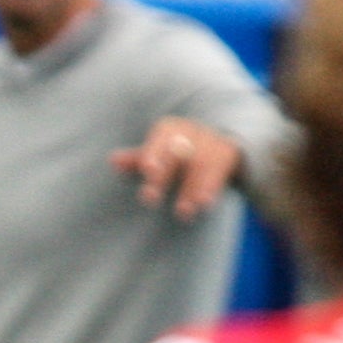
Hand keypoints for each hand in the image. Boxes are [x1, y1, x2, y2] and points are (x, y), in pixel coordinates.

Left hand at [109, 117, 241, 221]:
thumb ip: (137, 160)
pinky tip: (205, 204)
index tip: (147, 170)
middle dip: (164, 175)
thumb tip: (113, 159)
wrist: (217, 141)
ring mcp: (212, 140)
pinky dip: (211, 187)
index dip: (153, 154)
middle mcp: (191, 132)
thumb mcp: (156, 154)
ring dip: (190, 189)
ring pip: (200, 164)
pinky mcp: (229, 152)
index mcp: (169, 129)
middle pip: (178, 152)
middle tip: (149, 199)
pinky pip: (219, 171)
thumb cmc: (175, 152)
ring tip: (182, 212)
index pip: (159, 140)